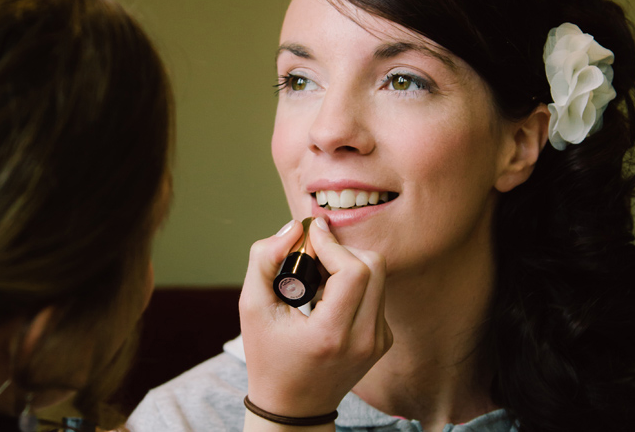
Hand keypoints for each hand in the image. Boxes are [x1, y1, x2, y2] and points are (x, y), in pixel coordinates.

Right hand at [239, 218, 391, 420]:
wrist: (293, 407)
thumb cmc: (268, 357)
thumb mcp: (252, 307)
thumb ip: (265, 260)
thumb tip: (293, 228)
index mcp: (332, 334)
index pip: (353, 270)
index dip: (331, 243)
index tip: (309, 233)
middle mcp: (364, 339)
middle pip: (373, 266)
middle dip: (341, 249)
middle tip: (312, 255)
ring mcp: (378, 340)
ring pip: (378, 275)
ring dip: (348, 264)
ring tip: (317, 277)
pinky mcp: (383, 339)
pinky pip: (377, 292)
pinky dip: (354, 283)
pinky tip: (328, 296)